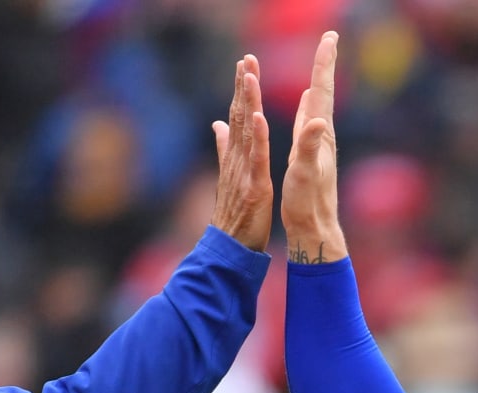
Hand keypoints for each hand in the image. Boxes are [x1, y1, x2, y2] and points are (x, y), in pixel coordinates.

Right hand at [210, 55, 271, 251]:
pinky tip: (259, 117)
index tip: (243, 65)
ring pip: (247, 133)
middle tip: (246, 59)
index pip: (237, 118)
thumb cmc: (233, 216)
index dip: (240, 91)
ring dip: (249, 103)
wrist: (230, 248)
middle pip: (240, 118)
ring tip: (250, 77)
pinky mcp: (255, 188)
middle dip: (243, 88)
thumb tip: (217, 125)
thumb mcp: (229, 177)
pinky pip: (257, 159)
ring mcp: (244, 173)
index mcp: (235, 158)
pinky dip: (259, 137)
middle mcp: (237, 161)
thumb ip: (224, 148)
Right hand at [281, 30, 347, 262]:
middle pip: (323, 92)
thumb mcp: (307, 173)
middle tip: (329, 40)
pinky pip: (309, 123)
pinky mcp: (311, 157)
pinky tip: (308, 106)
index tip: (330, 37)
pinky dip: (308, 108)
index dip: (324, 64)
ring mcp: (317, 147)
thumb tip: (318, 120)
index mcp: (319, 136)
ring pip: (316, 107)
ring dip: (317, 84)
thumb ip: (310, 145)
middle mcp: (321, 137)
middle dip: (323, 65)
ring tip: (319, 67)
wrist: (315, 229)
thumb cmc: (308, 203)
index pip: (322, 91)